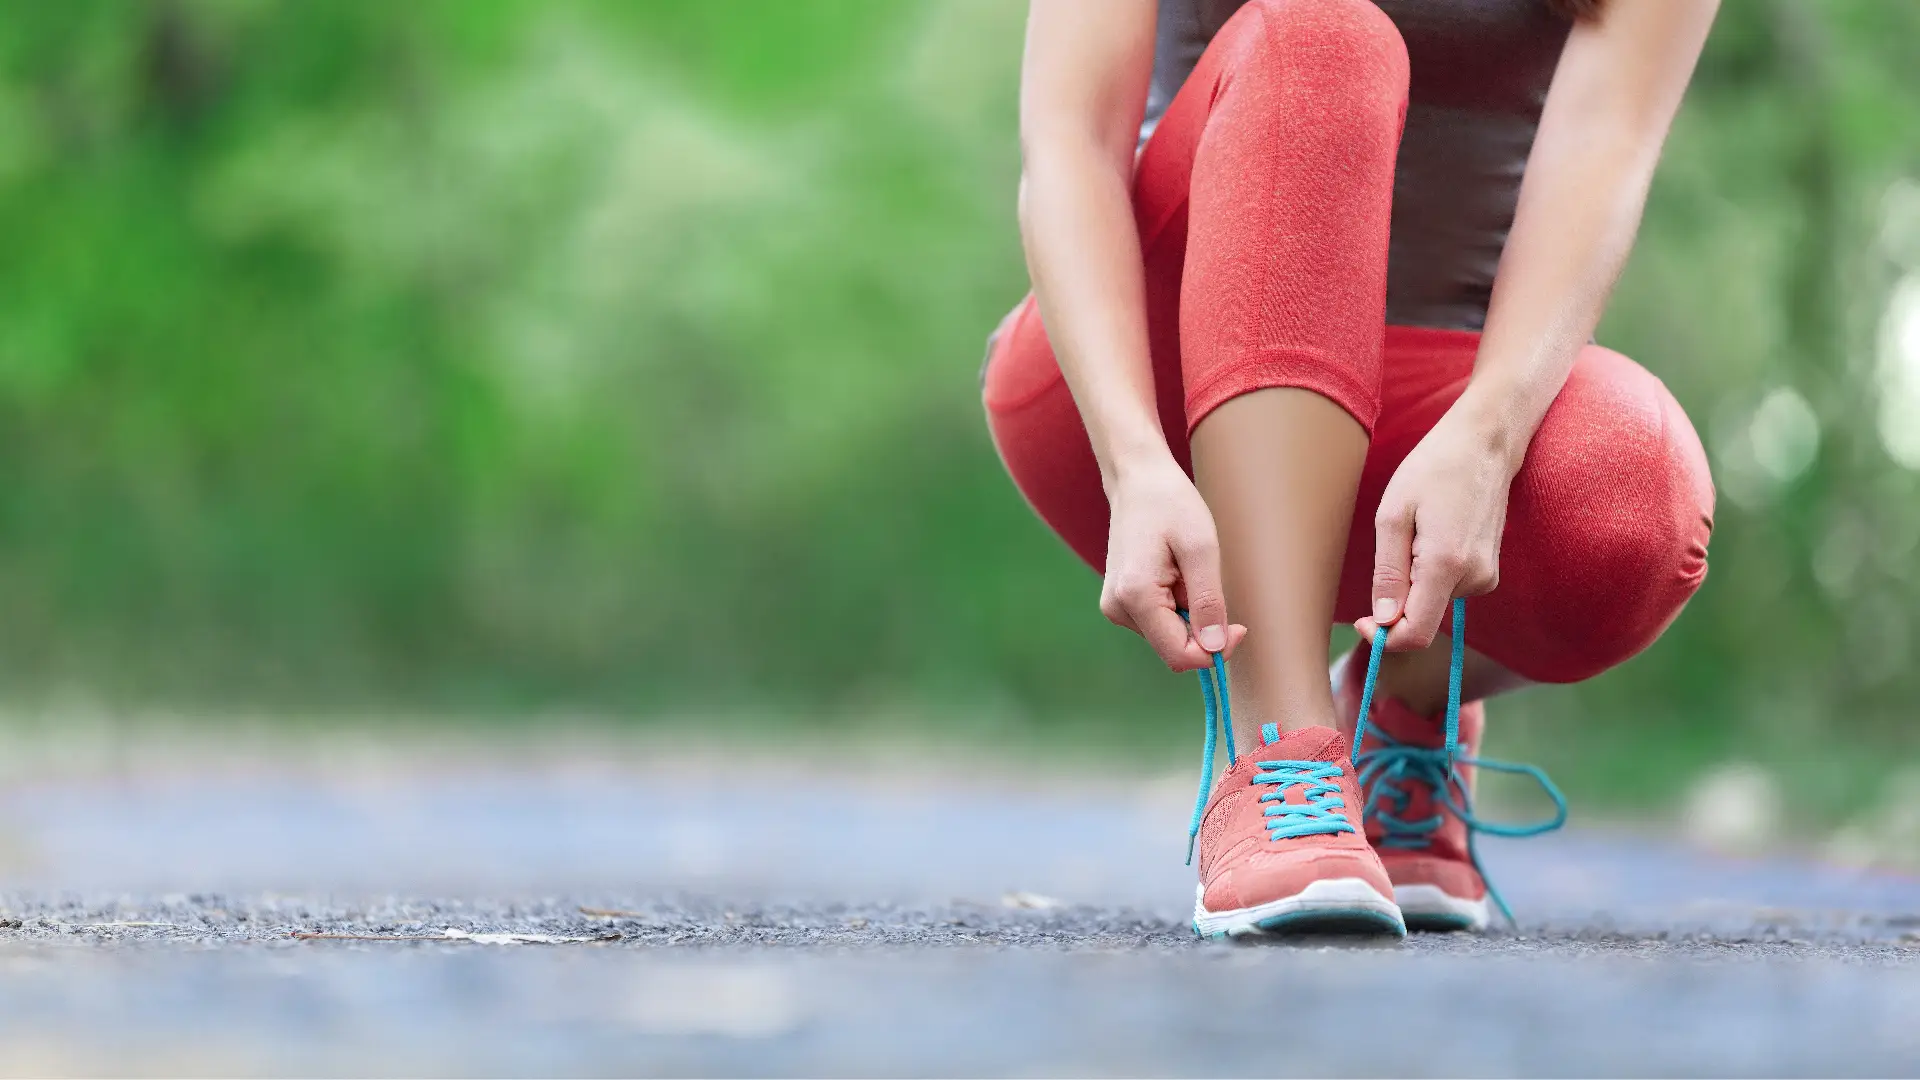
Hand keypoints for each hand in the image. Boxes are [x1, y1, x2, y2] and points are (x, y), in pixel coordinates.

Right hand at [1099, 456, 1248, 670]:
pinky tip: (1174, 573)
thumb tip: (1216, 647)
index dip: (1216, 650)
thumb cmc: (1170, 504)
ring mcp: (1115, 607)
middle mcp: (1118, 609)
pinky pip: (1159, 622)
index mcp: (1135, 596)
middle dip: (1202, 628)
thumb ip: (1208, 602)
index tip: (1240, 626)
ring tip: (1186, 570)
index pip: (1180, 655)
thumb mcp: (1201, 549)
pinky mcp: (1120, 602)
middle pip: (1174, 649)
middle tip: (1210, 583)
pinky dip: (1177, 605)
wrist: (1138, 480)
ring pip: (1169, 636)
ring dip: (1190, 614)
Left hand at [1353, 402, 1520, 650]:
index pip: (1416, 634)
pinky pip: (1448, 588)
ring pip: (1434, 603)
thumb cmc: (1433, 469)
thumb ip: (1388, 573)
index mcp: (1446, 566)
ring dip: (1414, 581)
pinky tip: (1433, 534)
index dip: (1384, 638)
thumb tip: (1383, 620)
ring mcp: (1487, 576)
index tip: (1362, 621)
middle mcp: (1474, 578)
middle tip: (1392, 548)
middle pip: (1423, 619)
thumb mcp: (1393, 516)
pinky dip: (1430, 573)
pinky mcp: (1489, 571)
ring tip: (1417, 532)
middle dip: (1397, 601)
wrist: (1484, 443)